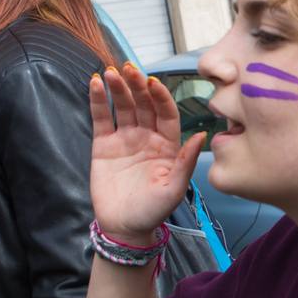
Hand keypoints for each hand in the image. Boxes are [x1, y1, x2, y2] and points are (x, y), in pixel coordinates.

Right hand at [89, 63, 205, 243]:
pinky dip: (98, 100)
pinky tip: (95, 83)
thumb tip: (202, 135)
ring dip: (118, 88)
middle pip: (144, 104)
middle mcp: (147, 136)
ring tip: (110, 73)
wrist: (124, 228)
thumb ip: (186, 161)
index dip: (160, 96)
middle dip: (137, 85)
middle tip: (129, 69)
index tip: (152, 83)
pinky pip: (101, 117)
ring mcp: (125, 138)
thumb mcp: (174, 188)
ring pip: (123, 106)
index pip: (166, 112)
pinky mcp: (104, 144)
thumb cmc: (153, 211)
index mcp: (168, 144)